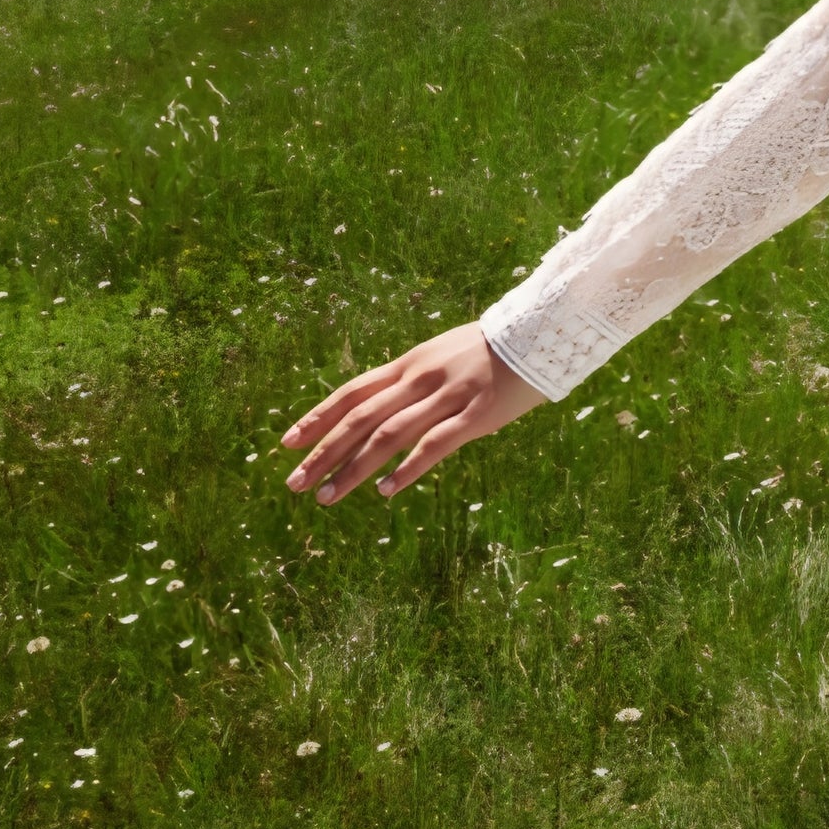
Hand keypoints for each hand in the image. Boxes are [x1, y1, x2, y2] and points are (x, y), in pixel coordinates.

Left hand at [281, 320, 544, 502]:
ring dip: (352, 468)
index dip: (316, 418)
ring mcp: (447, 396)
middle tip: (293, 484)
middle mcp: (419, 379)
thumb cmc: (491, 350)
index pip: (351, 392)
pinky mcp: (475, 414)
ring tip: (326, 496)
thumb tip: (381, 408)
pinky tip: (385, 491)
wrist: (542, 332)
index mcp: (409, 364)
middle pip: (359, 418)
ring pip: (387, 436)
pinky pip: (434, 444)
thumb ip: (413, 382)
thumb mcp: (442, 356)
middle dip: (322, 452)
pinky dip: (406, 469)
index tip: (286, 445)